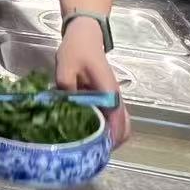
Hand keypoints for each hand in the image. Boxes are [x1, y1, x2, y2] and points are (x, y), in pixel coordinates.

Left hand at [55, 18, 129, 145]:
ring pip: (120, 125)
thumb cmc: (76, 51)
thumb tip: (65, 109)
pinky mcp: (107, 99)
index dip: (111, 138)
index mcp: (108, 92)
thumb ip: (66, 88)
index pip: (117, 120)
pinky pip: (112, 119)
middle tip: (91, 153)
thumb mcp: (65, 68)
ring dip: (110, 138)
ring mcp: (113, 99)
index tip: (99, 150)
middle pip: (124, 128)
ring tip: (89, 147)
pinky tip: (88, 133)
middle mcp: (115, 99)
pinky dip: (106, 129)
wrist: (86, 36)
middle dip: (112, 143)